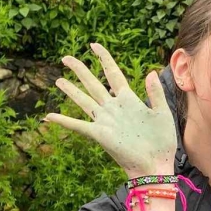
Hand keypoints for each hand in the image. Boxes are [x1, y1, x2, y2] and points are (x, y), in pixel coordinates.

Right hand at [44, 43, 176, 178]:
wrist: (156, 164)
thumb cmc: (162, 141)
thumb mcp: (162, 113)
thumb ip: (155, 93)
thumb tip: (150, 72)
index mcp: (128, 100)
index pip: (112, 73)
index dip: (103, 58)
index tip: (94, 45)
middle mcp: (113, 107)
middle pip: (92, 83)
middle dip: (79, 69)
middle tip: (66, 58)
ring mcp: (105, 120)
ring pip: (83, 100)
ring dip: (70, 90)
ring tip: (58, 80)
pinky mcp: (99, 134)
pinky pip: (77, 126)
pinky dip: (63, 121)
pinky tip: (48, 117)